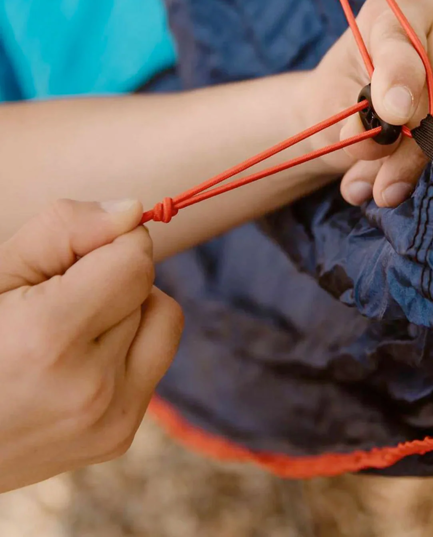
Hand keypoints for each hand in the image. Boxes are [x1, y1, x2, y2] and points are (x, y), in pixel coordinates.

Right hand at [0, 199, 183, 491]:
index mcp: (49, 341)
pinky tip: (75, 366)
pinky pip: (154, 360)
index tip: (69, 262)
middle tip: (51, 306)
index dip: (107, 246)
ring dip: (129, 313)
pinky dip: (126, 350)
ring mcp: (108, 422)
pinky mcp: (118, 439)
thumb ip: (63, 230)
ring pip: (163, 321)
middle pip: (147, 288)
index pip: (135, 261)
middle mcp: (89, 389)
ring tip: (69, 333)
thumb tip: (133, 212)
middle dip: (110, 281)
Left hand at [306, 0, 432, 207]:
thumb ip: (352, 122)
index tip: (393, 113)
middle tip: (383, 190)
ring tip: (385, 185)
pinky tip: (417, 172)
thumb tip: (378, 142)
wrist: (357, 102)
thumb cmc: (340, 97)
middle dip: (413, 147)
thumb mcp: (330, 110)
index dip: (400, 79)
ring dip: (426, 161)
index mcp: (397, 4)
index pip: (403, 43)